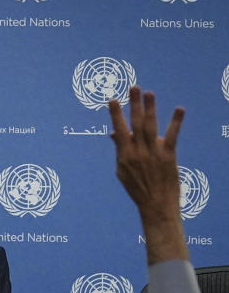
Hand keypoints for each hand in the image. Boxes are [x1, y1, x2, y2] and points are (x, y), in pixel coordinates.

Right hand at [108, 86, 187, 262]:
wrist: (155, 204)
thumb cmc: (137, 188)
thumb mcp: (122, 170)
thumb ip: (119, 150)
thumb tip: (114, 133)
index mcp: (124, 155)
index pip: (119, 130)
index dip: (115, 114)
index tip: (112, 100)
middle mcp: (138, 152)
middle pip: (135, 124)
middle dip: (133, 105)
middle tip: (133, 88)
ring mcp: (153, 153)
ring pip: (150, 126)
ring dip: (150, 108)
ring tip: (149, 93)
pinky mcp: (168, 155)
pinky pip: (172, 136)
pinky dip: (176, 122)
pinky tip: (179, 109)